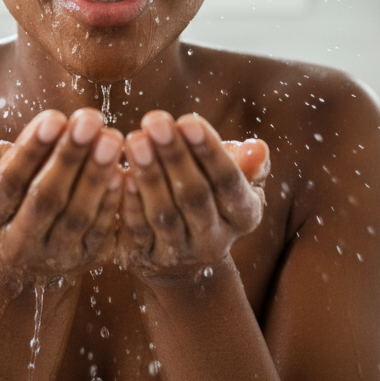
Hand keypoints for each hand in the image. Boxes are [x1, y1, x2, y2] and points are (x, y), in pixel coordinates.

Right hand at [0, 108, 124, 278]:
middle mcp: (15, 244)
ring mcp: (52, 255)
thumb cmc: (2, 192)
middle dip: (69, 156)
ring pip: (76, 214)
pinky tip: (121, 171)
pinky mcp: (85, 259)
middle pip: (45, 199)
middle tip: (90, 119)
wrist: (26, 249)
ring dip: (96, 174)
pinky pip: (100, 230)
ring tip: (111, 137)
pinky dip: (111, 201)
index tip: (54, 117)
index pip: (7, 183)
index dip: (31, 150)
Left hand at [117, 111, 268, 277]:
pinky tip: (122, 174)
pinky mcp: (146, 258)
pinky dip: (130, 202)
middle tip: (155, 120)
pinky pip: (138, 230)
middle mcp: (215, 240)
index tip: (188, 120)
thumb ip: (247, 163)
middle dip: (174, 155)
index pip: (229, 182)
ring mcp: (180, 253)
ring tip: (135, 139)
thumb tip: (257, 149)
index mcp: (244, 216)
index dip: (209, 152)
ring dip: (149, 174)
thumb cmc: (212, 196)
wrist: (185, 259)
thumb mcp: (237, 181)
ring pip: (164, 214)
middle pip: (195, 196)